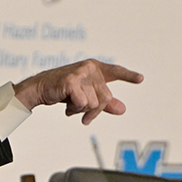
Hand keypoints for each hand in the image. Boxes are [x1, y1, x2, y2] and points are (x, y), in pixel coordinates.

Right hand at [13, 59, 143, 124]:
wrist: (40, 89)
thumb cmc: (64, 91)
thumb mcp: (86, 97)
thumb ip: (105, 103)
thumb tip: (123, 109)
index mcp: (95, 68)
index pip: (115, 71)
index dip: (128, 76)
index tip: (141, 79)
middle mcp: (90, 67)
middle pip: (106, 98)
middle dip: (94, 111)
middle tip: (82, 114)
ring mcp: (81, 73)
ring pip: (94, 103)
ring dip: (81, 110)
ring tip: (70, 104)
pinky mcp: (72, 81)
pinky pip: (83, 103)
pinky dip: (74, 109)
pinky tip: (65, 103)